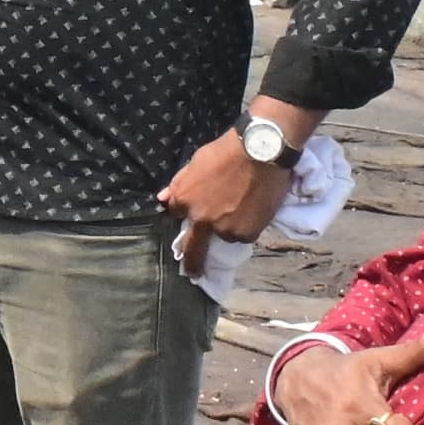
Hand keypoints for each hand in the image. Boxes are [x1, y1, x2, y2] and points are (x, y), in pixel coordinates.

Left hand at [160, 127, 296, 274]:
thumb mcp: (196, 162)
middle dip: (191, 263)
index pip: (176, 214)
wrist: (261, 153)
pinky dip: (248, 226)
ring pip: (225, 235)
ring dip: (229, 227)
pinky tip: (254, 209)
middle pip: (193, 247)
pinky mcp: (246, 234)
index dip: (186, 211)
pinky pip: (245, 235)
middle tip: (193, 273)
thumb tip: (162, 198)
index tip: (191, 215)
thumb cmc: (226, 151)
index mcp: (184, 200)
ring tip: (242, 206)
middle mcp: (201, 220)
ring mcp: (224, 230)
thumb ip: (180, 183)